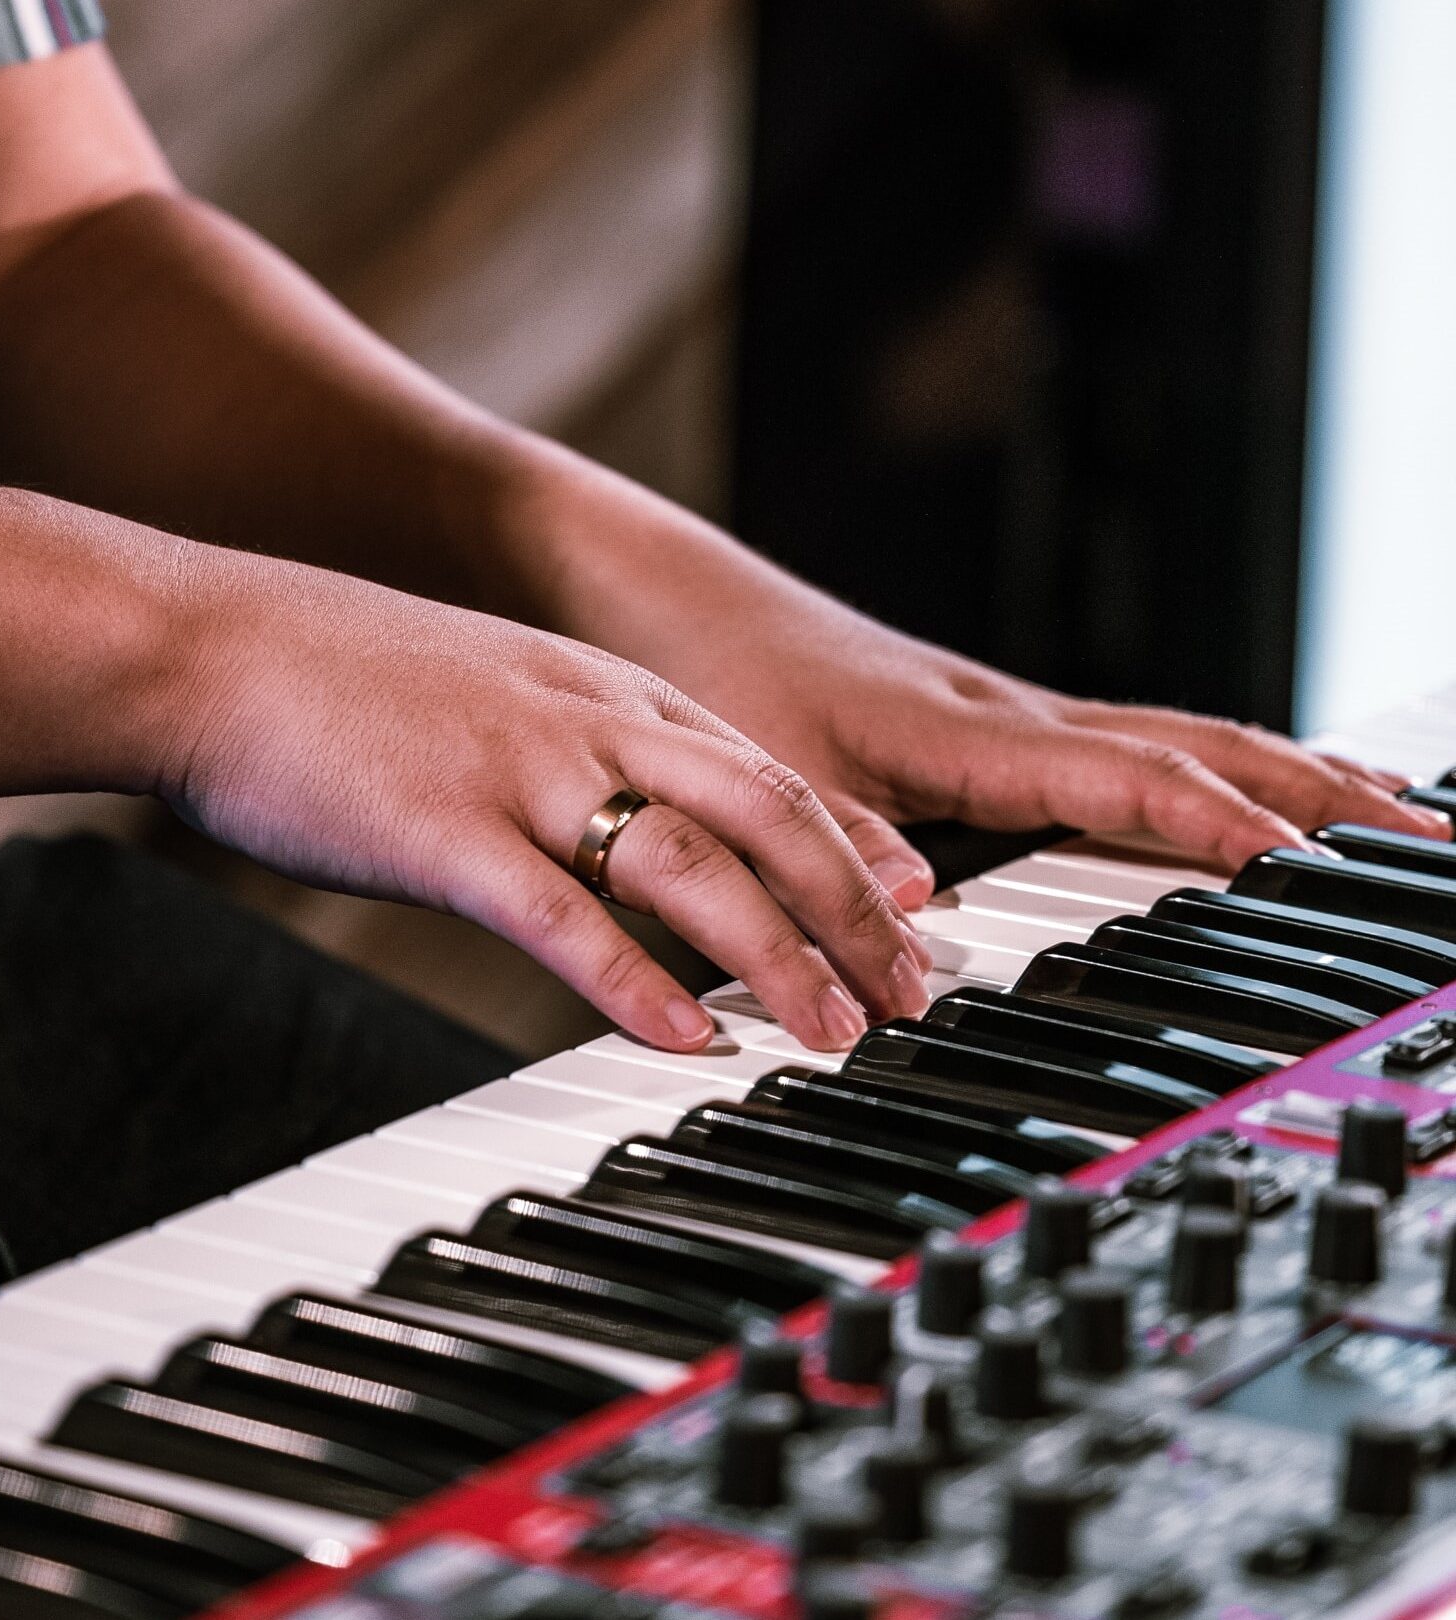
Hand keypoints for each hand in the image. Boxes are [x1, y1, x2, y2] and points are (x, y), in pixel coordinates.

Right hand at [159, 555, 931, 1051]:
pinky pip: (561, 916)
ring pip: (691, 865)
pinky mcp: (443, 831)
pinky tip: (687, 1040)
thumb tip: (631, 823)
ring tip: (835, 1030)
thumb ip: (582, 748)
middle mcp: (590, 721)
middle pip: (768, 816)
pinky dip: (636, 982)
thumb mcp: (499, 690)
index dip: (857, 850)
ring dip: (779, 955)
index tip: (915, 913)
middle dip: (856, 911)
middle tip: (914, 991)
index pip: (772, 771)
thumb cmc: (345, 678)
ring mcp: (520, 771)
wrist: (207, 643)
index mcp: (607, 691)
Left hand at [672, 609, 1445, 908]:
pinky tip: (1252, 796)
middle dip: (1315, 794)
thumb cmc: (717, 675)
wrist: (673, 598)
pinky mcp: (992, 726)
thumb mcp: (766, 778)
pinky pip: (1135, 748)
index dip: (1221, 823)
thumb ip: (841, 852)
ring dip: (1290, 775)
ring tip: (1391, 819)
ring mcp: (1011, 716)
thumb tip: (921, 920)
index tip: (1312, 864)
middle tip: (1424, 845)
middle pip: (1199, 744)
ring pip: (1183, 737)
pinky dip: (1218, 771)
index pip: (1130, 777)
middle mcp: (1011, 715)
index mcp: (970, 730)